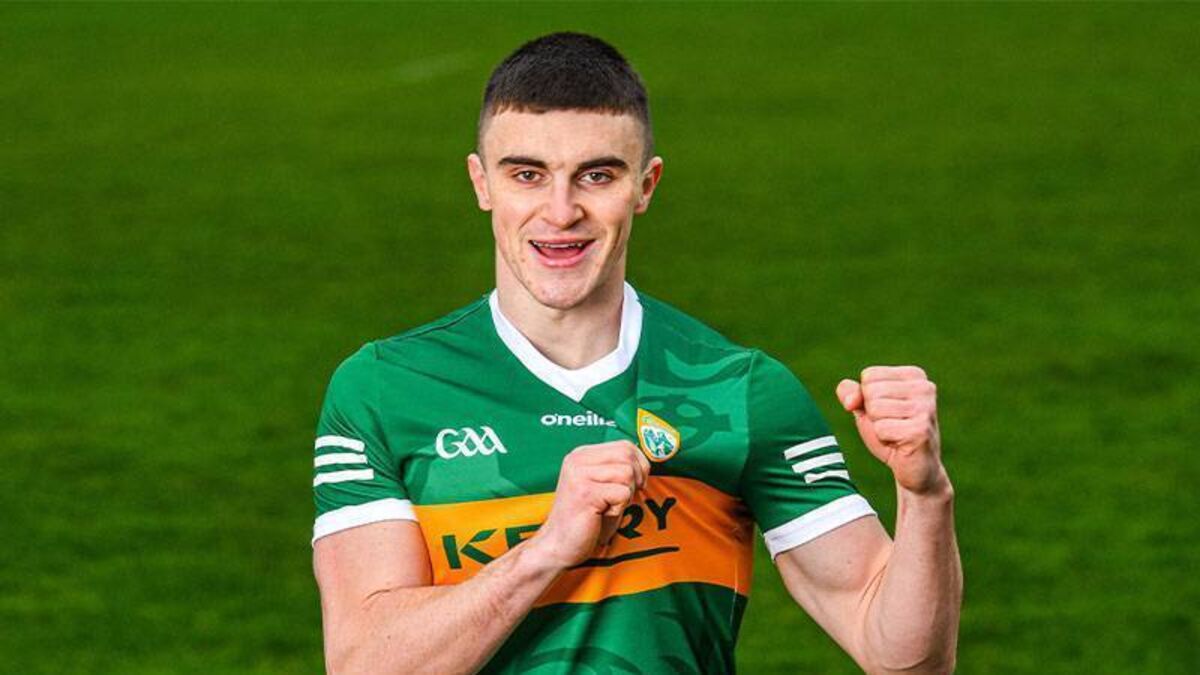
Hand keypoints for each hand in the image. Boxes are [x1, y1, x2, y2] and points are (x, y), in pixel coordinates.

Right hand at [526, 441, 650, 569]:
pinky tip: (602, 515)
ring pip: (627, 473)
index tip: (634, 485)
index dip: (639, 465)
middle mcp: (578, 460)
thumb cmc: (585, 518)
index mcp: (581, 454)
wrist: (558, 544)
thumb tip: (646, 462)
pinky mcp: (585, 493)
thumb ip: (616, 468)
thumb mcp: (601, 485)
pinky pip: (622, 493)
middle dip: (636, 479)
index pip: (624, 445)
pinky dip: (619, 508)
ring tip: (608, 507)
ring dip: (626, 495)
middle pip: (627, 456)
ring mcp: (579, 475)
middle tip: (623, 499)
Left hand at [837, 366, 947, 494]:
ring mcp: (926, 408)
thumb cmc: (890, 433)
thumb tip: (850, 401)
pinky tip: (900, 444)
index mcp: (914, 375)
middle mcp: (924, 387)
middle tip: (892, 426)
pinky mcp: (921, 429)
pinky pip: (881, 428)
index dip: (868, 398)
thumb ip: (851, 394)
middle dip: (873, 414)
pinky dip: (884, 439)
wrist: (915, 468)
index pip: (869, 375)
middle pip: (871, 391)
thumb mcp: (866, 408)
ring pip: (875, 409)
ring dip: (879, 427)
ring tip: (896, 434)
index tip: (888, 412)